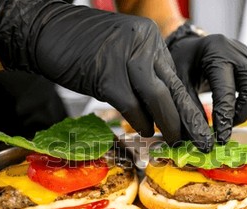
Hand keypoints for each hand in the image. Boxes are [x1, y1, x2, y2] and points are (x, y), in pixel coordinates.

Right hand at [0, 0, 213, 151]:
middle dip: (189, 119)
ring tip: (174, 141)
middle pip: (174, 88)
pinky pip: (131, 104)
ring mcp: (125, 57)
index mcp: (150, 39)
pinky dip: (140, 121)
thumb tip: (158, 112)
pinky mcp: (106, 74)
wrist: (46, 30)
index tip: (198, 127)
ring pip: (158, 97)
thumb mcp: (122, 54)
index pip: (176, 79)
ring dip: (168, 123)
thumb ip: (142, 76)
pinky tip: (145, 130)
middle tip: (200, 141)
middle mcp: (143, 44)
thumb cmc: (82, 47)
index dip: (188, 107)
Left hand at [166, 22, 246, 143]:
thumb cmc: (182, 62)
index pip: (227, 90)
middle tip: (227, 126)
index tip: (220, 138)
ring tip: (230, 117)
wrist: (190, 45)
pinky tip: (236, 107)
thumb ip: (190, 108)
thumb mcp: (179, 82)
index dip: (225, 117)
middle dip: (244, 112)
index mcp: (216, 53)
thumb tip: (200, 140)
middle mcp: (238, 52)